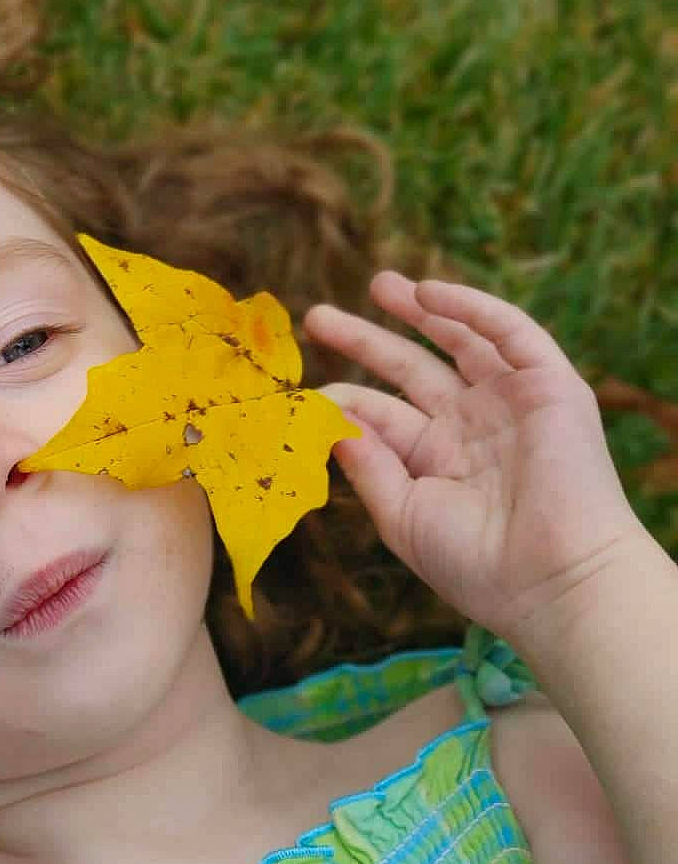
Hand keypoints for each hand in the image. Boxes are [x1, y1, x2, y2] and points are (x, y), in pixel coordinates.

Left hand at [302, 271, 645, 648]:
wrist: (553, 579)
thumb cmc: (475, 562)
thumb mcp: (403, 514)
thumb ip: (366, 465)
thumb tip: (329, 421)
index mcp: (439, 462)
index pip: (383, 416)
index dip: (347, 400)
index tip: (309, 392)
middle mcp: (474, 427)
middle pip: (413, 370)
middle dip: (369, 342)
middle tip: (319, 318)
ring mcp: (512, 403)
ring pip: (460, 341)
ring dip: (420, 310)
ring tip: (379, 284)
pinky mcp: (550, 386)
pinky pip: (510, 334)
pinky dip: (471, 310)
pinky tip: (426, 293)